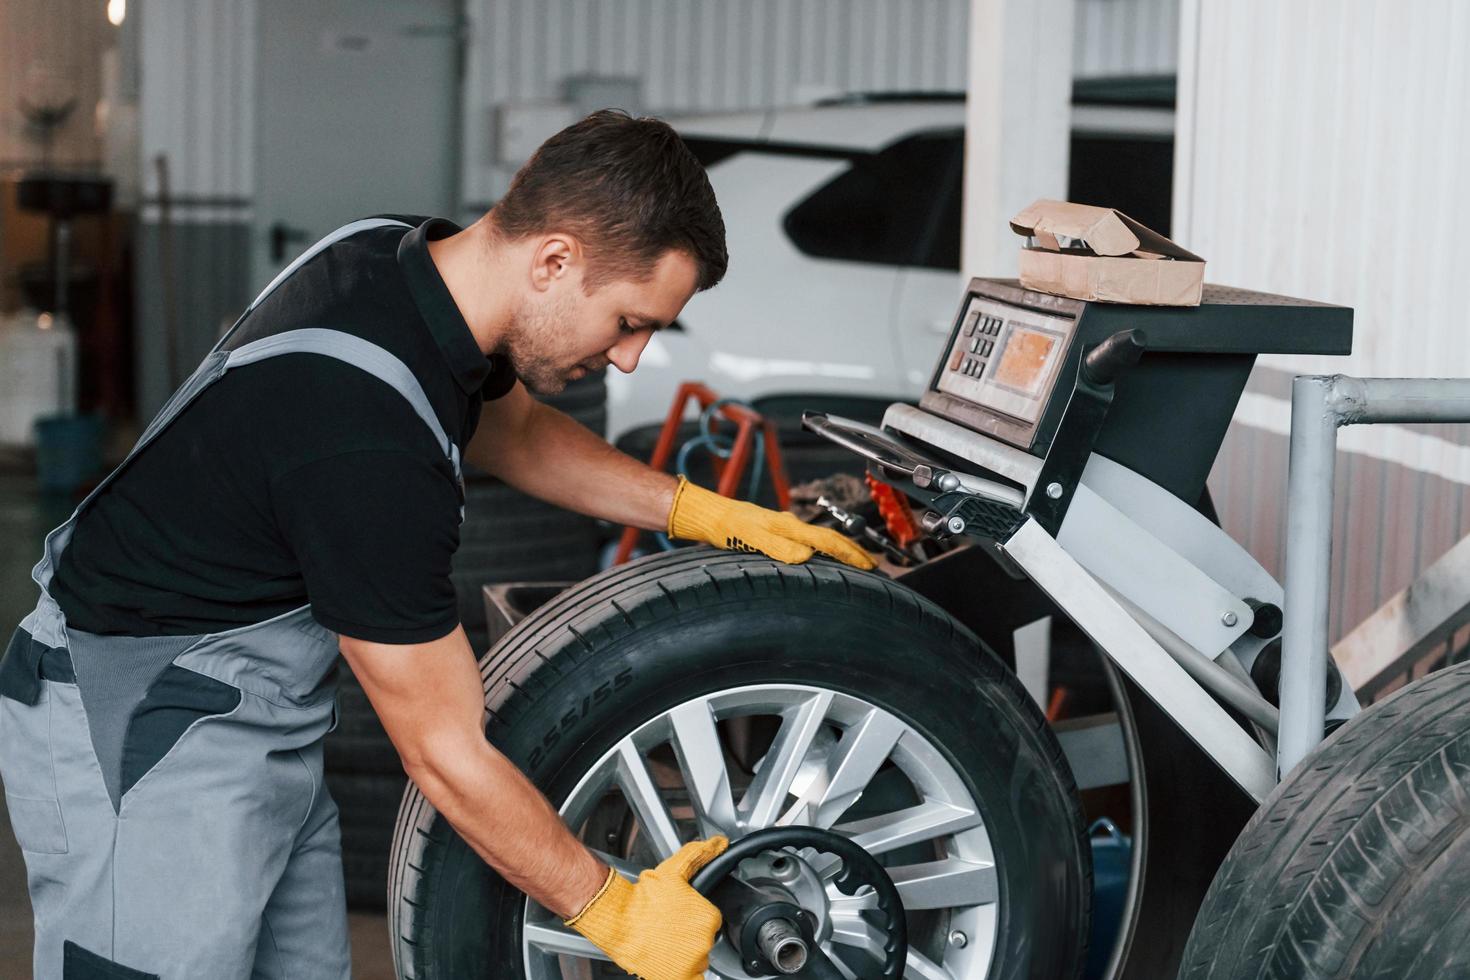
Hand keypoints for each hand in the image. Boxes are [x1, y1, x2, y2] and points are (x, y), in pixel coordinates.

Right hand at [565, 837, 728, 979]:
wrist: (617, 920)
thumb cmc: (642, 899)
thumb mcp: (673, 870)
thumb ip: (699, 855)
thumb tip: (718, 843)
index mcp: (708, 917)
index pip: (711, 920)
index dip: (695, 916)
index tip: (682, 915)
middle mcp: (704, 942)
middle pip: (704, 940)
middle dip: (690, 934)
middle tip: (670, 927)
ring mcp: (692, 963)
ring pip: (696, 959)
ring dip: (685, 953)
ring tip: (665, 941)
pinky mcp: (679, 978)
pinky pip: (692, 979)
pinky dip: (682, 972)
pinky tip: (668, 959)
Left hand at [667, 476, 876, 569]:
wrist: (708, 515)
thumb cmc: (725, 526)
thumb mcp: (749, 538)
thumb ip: (777, 546)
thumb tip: (805, 556)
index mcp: (788, 526)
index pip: (828, 541)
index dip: (850, 554)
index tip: (869, 565)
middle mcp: (790, 525)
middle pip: (830, 538)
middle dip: (853, 552)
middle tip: (873, 566)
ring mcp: (783, 528)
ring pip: (820, 540)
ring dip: (840, 551)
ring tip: (855, 562)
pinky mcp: (775, 533)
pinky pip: (807, 542)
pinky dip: (822, 551)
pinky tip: (821, 558)